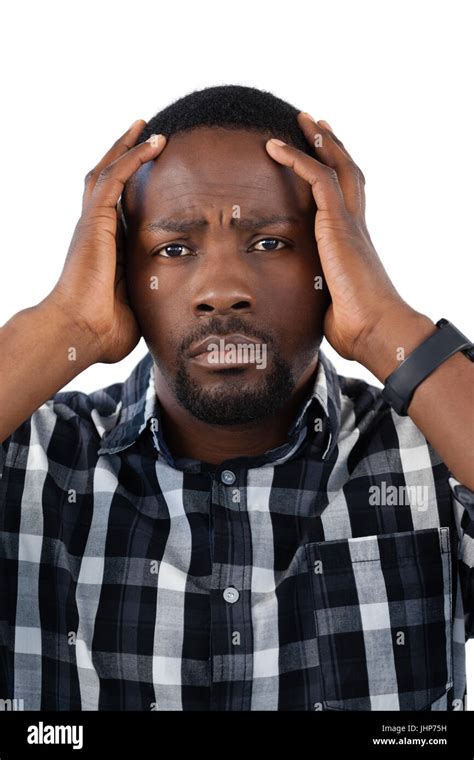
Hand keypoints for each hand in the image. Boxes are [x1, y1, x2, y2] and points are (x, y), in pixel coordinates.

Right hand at [46, 121, 166, 363]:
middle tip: (146, 134)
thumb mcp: (135, 308)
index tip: (152, 176)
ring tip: (149, 127)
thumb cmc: (103, 331)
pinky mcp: (94, 222)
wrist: (79, 332)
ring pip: (108, 172)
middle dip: (124, 155)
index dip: (133, 188)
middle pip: (107, 181)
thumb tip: (171, 309)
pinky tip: (153, 141)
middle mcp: (96, 231)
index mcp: (105, 249)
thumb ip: (148, 298)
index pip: (119, 208)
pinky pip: (114, 179)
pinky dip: (133, 157)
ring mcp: (92, 224)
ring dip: (129, 148)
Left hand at [265, 114, 413, 362]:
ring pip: (336, 166)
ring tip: (302, 118)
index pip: (345, 198)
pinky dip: (296, 159)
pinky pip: (317, 178)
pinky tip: (275, 146)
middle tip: (315, 122)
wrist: (374, 329)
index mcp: (352, 242)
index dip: (335, 173)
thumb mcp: (329, 304)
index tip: (321, 157)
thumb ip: (318, 294)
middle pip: (346, 172)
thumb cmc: (356, 326)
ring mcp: (349, 223)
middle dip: (330, 145)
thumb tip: (304, 308)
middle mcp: (354, 226)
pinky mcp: (338, 224)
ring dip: (318, 140)